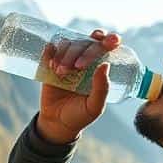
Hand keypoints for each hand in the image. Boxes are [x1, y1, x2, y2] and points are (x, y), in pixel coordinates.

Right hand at [37, 28, 119, 143]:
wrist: (57, 123)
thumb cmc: (80, 115)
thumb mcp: (94, 106)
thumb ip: (102, 88)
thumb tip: (105, 65)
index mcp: (99, 68)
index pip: (106, 47)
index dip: (109, 39)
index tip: (111, 41)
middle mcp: (85, 60)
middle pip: (87, 42)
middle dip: (84, 50)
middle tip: (78, 67)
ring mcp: (68, 60)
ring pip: (69, 44)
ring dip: (66, 55)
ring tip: (61, 72)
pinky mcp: (51, 63)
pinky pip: (51, 49)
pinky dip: (51, 52)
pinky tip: (52, 64)